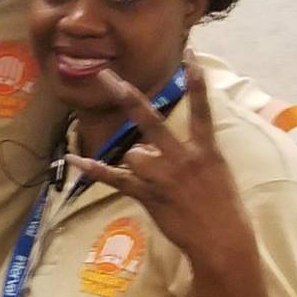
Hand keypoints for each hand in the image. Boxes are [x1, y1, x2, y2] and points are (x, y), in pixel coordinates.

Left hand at [65, 58, 252, 265]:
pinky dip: (93, 169)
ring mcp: (163, 175)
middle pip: (149, 119)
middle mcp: (183, 157)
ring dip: (137, 164)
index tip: (190, 55)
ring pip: (133, 154)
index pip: (202, 108)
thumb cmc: (222, 207)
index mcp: (206, 149)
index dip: (197, 81)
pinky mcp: (147, 193)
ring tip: (158, 183)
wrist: (222, 240)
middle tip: (104, 75)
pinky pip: (113, 177)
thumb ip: (193, 153)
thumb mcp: (219, 172)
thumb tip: (155, 147)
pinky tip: (73, 159)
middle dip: (126, 95)